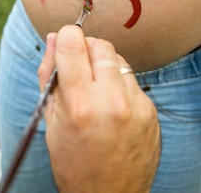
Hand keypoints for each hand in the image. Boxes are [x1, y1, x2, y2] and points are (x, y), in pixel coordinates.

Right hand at [38, 25, 160, 192]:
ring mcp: (135, 106)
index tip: (63, 42)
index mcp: (80, 105)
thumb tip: (54, 38)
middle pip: (100, 44)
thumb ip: (49, 75)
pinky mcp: (150, 111)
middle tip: (77, 67)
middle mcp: (111, 101)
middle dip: (85, 48)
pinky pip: (132, 80)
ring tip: (93, 89)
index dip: (65, 37)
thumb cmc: (72, 162)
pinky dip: (118, 84)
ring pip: (118, 59)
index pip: (73, 43)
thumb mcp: (49, 121)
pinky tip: (110, 105)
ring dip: (103, 65)